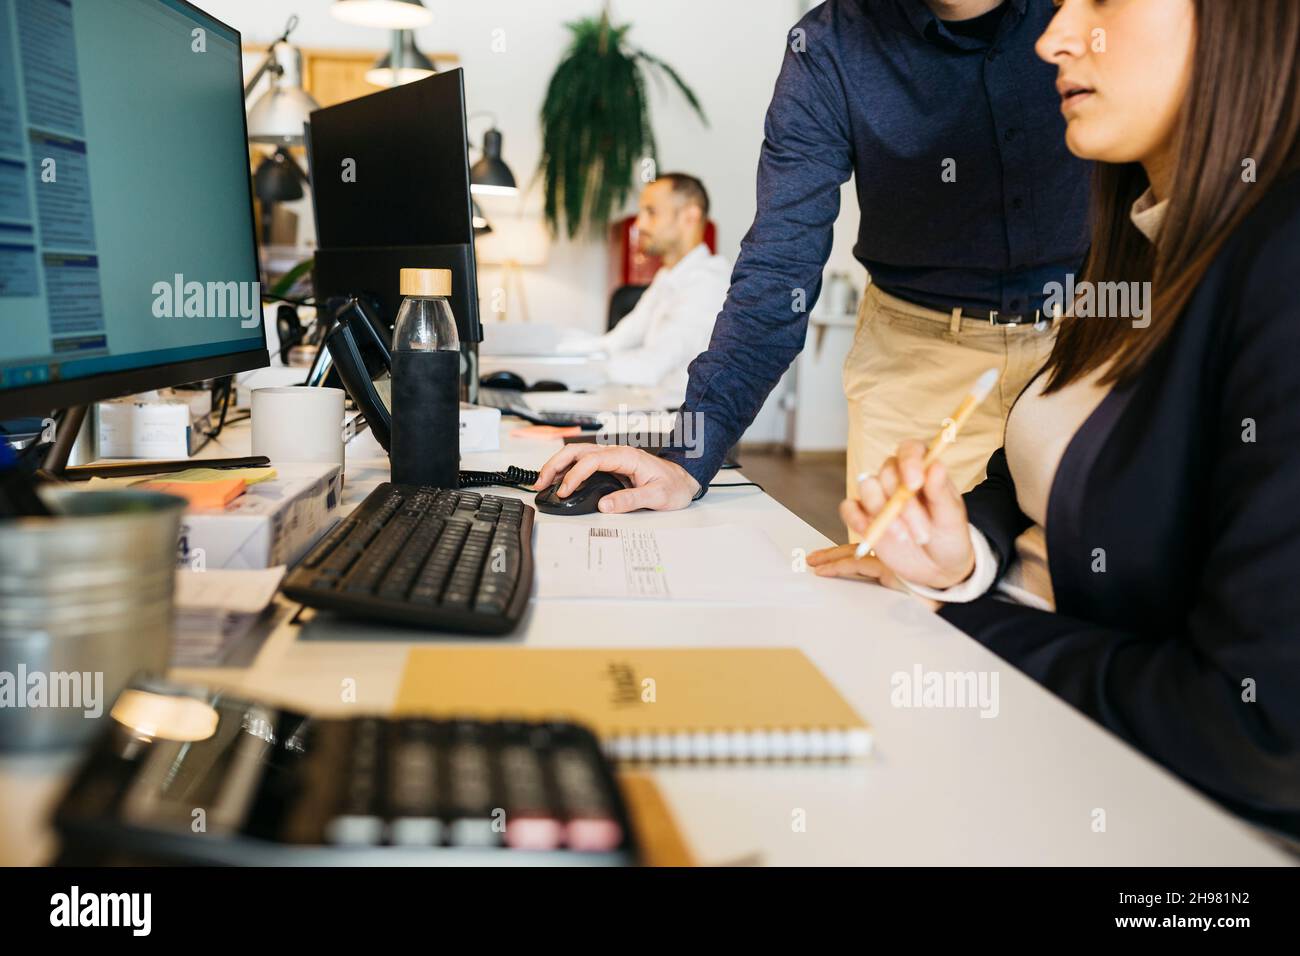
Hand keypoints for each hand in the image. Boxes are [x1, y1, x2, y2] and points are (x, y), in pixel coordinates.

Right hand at [532, 444, 700, 512]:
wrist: (684, 480)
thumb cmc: (674, 486)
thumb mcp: (657, 496)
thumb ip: (631, 500)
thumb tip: (605, 505)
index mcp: (627, 457)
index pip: (592, 460)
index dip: (575, 475)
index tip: (565, 491)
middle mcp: (616, 454)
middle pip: (577, 451)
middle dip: (556, 464)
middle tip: (541, 482)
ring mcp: (612, 459)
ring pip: (577, 454)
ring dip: (558, 466)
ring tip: (542, 482)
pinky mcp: (610, 466)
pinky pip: (583, 463)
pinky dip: (567, 470)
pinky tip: (558, 481)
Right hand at [807, 439, 973, 590]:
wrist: (937, 569)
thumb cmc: (948, 537)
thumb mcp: (951, 517)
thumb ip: (941, 492)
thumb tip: (936, 466)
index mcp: (923, 470)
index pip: (909, 450)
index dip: (909, 461)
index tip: (915, 483)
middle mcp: (898, 479)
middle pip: (887, 473)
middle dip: (904, 505)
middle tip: (923, 533)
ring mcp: (878, 497)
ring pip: (867, 487)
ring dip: (883, 513)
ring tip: (904, 537)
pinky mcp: (863, 516)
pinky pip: (848, 508)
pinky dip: (856, 519)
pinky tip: (872, 533)